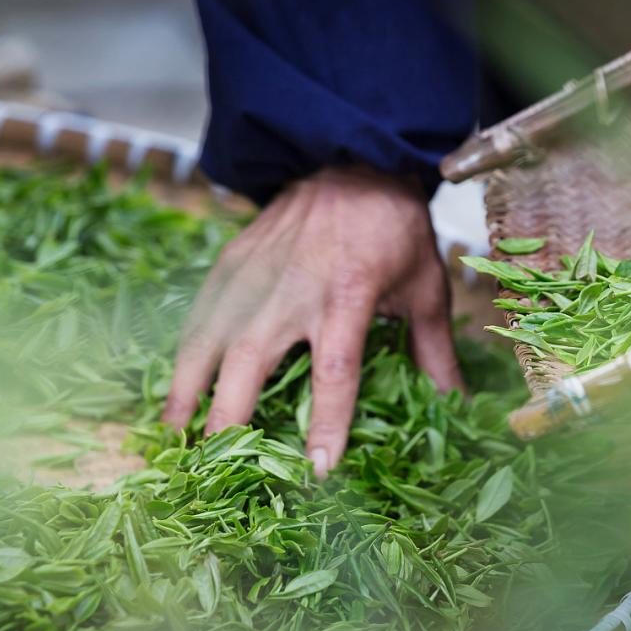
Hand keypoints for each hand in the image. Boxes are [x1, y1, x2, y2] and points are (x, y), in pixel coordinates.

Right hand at [162, 166, 463, 475]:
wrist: (352, 161)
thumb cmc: (393, 230)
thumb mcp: (425, 288)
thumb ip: (435, 351)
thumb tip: (456, 408)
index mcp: (349, 295)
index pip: (334, 371)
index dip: (326, 422)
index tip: (319, 469)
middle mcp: (294, 288)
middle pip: (251, 359)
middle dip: (229, 414)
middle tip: (218, 462)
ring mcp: (255, 273)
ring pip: (210, 338)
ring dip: (188, 389)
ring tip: (173, 435)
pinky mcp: (232, 261)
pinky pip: (200, 314)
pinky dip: (183, 353)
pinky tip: (176, 387)